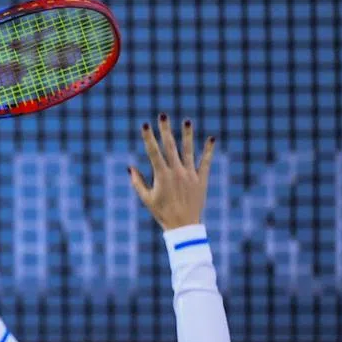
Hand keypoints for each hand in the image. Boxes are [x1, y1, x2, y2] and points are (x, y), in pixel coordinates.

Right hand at [129, 115, 215, 230]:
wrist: (183, 226)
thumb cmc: (162, 213)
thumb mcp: (147, 199)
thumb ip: (138, 182)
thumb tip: (130, 167)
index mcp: (161, 175)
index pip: (153, 152)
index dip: (148, 137)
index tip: (144, 125)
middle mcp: (176, 171)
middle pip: (170, 146)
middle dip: (165, 130)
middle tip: (162, 115)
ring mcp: (190, 174)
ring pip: (188, 150)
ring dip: (187, 135)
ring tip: (187, 121)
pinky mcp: (201, 179)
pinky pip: (206, 162)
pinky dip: (208, 150)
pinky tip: (211, 138)